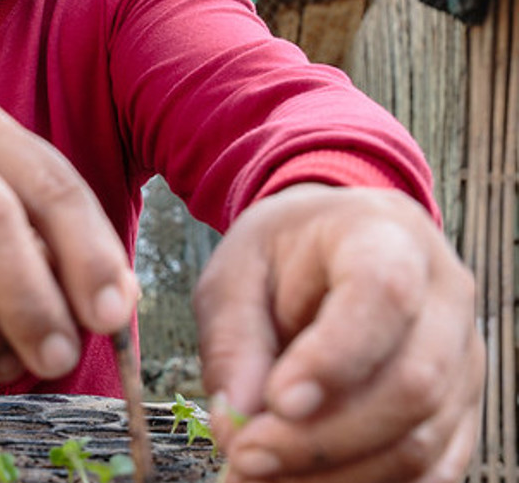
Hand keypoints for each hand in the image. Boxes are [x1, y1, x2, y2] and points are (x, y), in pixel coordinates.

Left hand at [193, 183, 483, 481]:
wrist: (329, 245)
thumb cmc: (283, 254)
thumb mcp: (235, 273)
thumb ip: (233, 341)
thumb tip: (237, 421)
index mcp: (385, 236)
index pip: (384, 294)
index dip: (335, 357)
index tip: (277, 400)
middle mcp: (444, 297)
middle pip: (411, 383)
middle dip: (321, 438)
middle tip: (245, 453)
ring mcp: (461, 357)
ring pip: (421, 441)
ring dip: (335, 475)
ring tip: (257, 473)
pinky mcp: (459, 409)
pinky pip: (429, 469)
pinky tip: (301, 482)